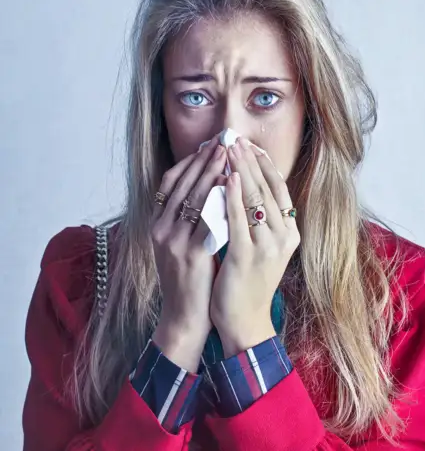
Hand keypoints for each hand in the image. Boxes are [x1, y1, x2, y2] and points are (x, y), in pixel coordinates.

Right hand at [151, 134, 226, 370]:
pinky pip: (206, 220)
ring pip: (192, 198)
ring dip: (210, 173)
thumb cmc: (188, 280)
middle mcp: (160, 230)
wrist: (184, 317)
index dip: (187, 163)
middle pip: (181, 186)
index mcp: (157, 226)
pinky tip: (231, 186)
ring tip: (226, 153)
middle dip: (202, 161)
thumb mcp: (179, 246)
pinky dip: (218, 200)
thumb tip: (207, 190)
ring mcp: (173, 242)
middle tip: (220, 141)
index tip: (205, 146)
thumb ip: (187, 220)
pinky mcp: (191, 255)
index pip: (170, 184)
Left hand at [210, 137, 300, 357]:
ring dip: (241, 170)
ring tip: (229, 148)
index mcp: (289, 232)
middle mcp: (284, 236)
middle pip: (268, 188)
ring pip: (256, 199)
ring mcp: (268, 247)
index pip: (279, 189)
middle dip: (250, 160)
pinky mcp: (248, 257)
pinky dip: (233, 197)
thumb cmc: (249, 281)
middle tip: (235, 138)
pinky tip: (225, 178)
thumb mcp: (262, 247)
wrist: (245, 320)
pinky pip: (240, 220)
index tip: (250, 145)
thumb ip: (258, 220)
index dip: (264, 164)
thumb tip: (244, 185)